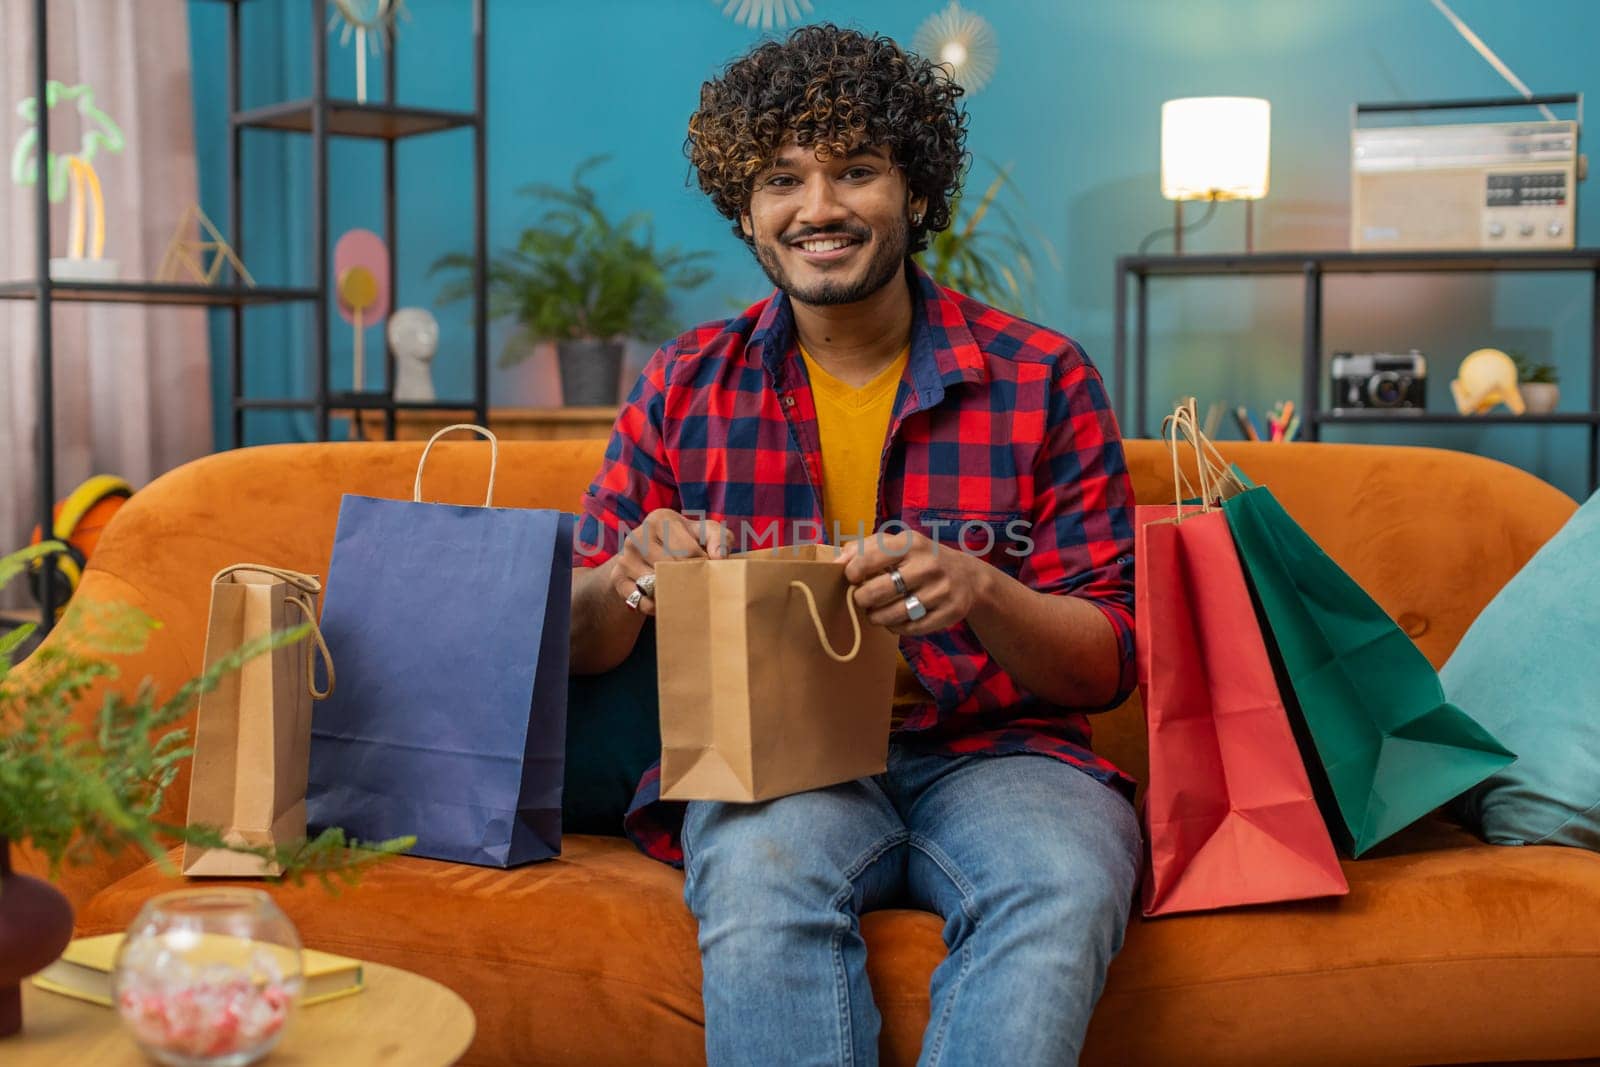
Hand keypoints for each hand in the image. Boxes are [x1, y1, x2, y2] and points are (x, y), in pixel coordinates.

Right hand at [610, 508, 730, 616]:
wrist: (648, 553)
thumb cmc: (685, 541)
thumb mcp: (705, 533)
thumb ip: (720, 539)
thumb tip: (719, 558)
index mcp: (660, 519)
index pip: (687, 551)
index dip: (702, 565)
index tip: (706, 568)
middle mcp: (638, 535)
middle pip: (671, 569)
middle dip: (688, 580)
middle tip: (697, 583)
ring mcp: (625, 558)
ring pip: (655, 585)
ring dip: (673, 594)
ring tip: (682, 591)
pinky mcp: (617, 578)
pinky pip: (640, 600)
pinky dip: (656, 606)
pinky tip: (664, 600)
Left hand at [837, 528, 985, 635]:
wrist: (968, 577)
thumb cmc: (921, 559)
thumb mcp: (899, 544)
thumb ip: (865, 548)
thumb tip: (836, 562)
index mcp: (911, 543)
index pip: (869, 558)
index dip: (852, 572)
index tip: (851, 578)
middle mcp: (928, 565)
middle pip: (877, 592)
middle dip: (862, 599)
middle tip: (862, 598)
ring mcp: (940, 590)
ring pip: (892, 614)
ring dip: (876, 617)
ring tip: (875, 612)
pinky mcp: (949, 613)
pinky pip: (909, 628)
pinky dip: (896, 627)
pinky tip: (895, 619)